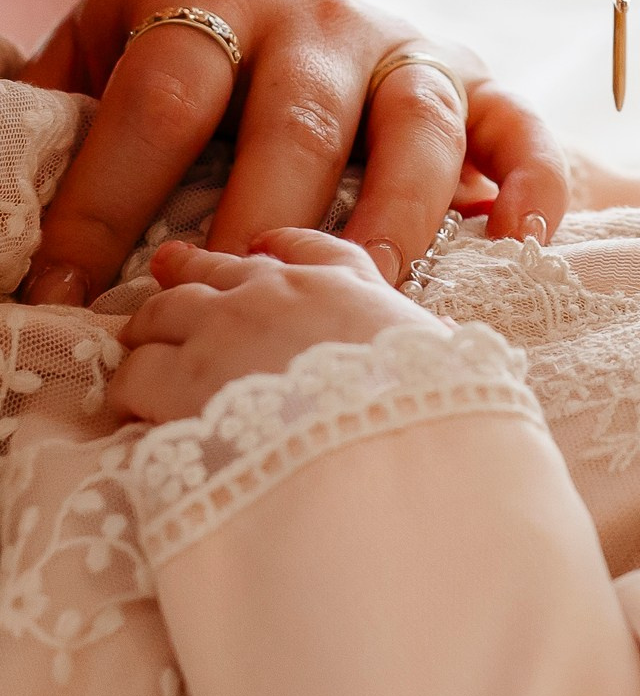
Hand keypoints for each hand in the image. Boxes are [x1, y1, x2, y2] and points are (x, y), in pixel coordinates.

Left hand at [16, 0, 569, 304]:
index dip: (108, 200)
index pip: (159, 100)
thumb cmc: (180, 67)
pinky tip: (519, 241)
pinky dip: (535, 181)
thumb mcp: (99, 64)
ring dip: (394, 213)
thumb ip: (51, 120)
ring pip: (417, 124)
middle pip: (295, 119)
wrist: (279, 8)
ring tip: (367, 291)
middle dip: (264, 219)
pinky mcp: (480, 82)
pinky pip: (523, 127)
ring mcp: (408, 46)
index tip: (68, 298)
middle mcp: (317, 14)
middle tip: (238, 308)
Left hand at [113, 229, 438, 423]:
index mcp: (346, 286)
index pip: (308, 248)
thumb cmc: (421, 407)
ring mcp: (222, 329)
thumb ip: (433, 347)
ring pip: (162, 310)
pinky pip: (133, 374)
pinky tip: (132, 408)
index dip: (280, 248)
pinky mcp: (177, 379)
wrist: (370, 447)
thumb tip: (453, 345)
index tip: (263, 250)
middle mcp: (277, 293)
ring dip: (150, 327)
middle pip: (219, 269)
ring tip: (139, 341)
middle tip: (170, 269)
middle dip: (192, 270)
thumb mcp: (444, 363)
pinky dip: (129, 389)